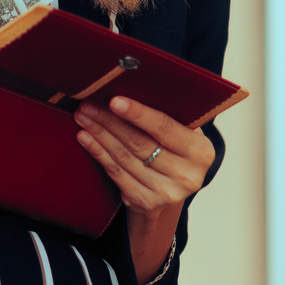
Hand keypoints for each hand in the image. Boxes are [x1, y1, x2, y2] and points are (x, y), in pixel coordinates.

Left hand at [73, 97, 215, 213]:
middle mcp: (188, 175)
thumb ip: (168, 113)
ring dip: (99, 134)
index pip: (165, 128)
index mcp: (201, 151)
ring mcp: (167, 192)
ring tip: (83, 116)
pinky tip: (85, 138)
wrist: (169, 189)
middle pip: (140, 142)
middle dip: (110, 121)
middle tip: (88, 104)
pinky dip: (97, 153)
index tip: (114, 100)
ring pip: (124, 157)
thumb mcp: (181, 131)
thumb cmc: (172, 150)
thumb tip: (133, 82)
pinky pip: (116, 173)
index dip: (138, 114)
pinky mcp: (146, 202)